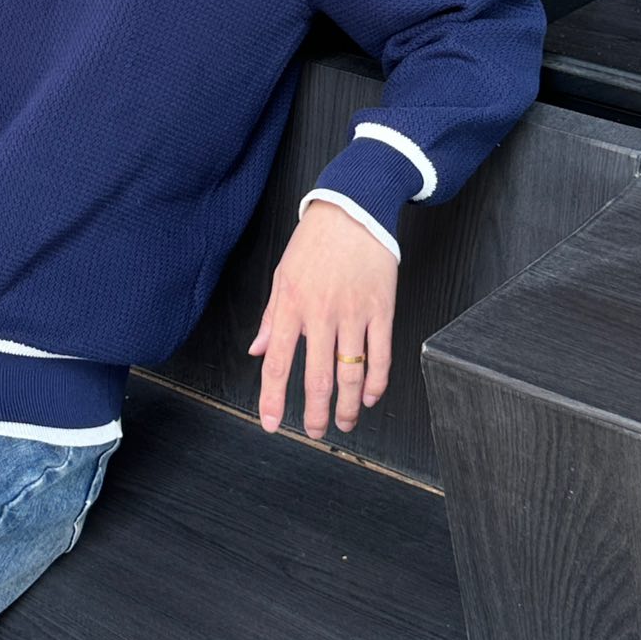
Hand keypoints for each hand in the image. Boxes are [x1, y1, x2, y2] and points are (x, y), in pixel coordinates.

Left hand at [247, 202, 396, 438]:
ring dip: (349, 406)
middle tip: (315, 431)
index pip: (278, 363)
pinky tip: (371, 396)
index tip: (271, 423)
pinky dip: (377, 382)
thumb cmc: (315, 241)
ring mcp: (354, 312)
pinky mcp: (382, 309)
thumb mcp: (282, 275)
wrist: (353, 209)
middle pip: (318, 377)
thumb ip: (272, 318)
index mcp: (292, 305)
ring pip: (352, 372)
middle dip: (315, 413)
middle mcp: (321, 313)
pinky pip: (381, 355)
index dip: (273, 399)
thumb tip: (258, 352)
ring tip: (345, 422)